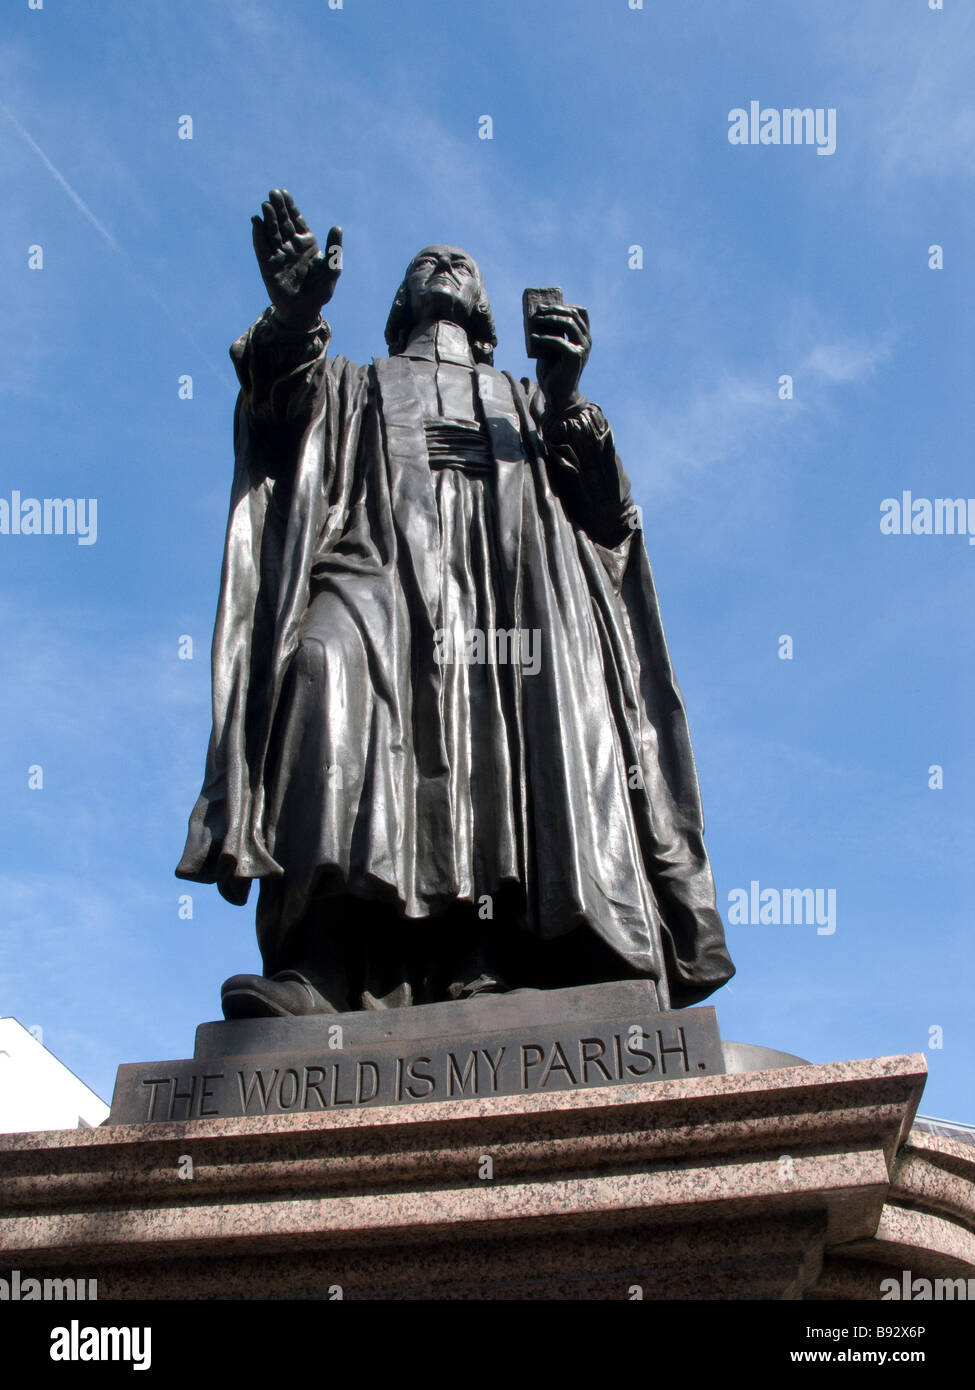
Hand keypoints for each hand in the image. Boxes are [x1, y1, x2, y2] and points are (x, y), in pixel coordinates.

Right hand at [251, 189, 341, 329]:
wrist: (305, 310)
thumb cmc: (320, 290)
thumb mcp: (332, 269)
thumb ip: (335, 249)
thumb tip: (337, 227)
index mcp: (306, 243)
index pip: (296, 220)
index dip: (290, 206)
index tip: (284, 192)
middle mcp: (290, 246)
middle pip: (282, 222)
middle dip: (278, 208)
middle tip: (273, 192)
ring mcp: (278, 255)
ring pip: (272, 232)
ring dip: (268, 218)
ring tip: (266, 204)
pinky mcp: (268, 266)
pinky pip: (261, 248)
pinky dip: (258, 235)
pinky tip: (256, 222)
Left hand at [531, 303, 590, 409]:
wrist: (558, 395)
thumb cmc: (553, 371)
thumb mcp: (552, 347)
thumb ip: (552, 332)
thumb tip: (540, 314)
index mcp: (584, 337)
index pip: (580, 311)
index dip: (564, 305)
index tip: (548, 307)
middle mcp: (586, 341)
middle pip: (573, 314)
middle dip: (554, 309)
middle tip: (538, 311)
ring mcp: (582, 348)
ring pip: (568, 323)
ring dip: (549, 319)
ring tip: (535, 321)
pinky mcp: (574, 357)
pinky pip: (558, 341)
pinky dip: (543, 338)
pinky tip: (533, 338)